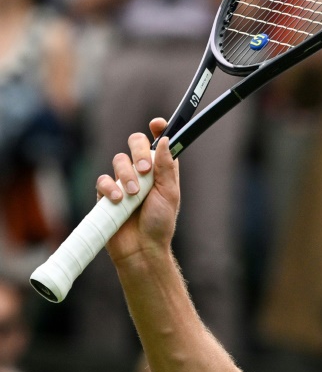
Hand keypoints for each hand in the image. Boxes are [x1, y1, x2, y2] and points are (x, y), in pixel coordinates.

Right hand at [97, 118, 179, 264]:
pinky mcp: (106, 193)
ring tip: (133, 195)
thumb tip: (164, 140)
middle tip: (145, 169)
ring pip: (119, 160)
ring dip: (126, 175)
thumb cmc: (159, 223)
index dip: (158, 130)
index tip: (156, 123)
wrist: (141, 248)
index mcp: (160, 169)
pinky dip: (110, 187)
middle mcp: (142, 172)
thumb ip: (166, 168)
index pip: (158, 143)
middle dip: (138, 152)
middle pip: (135, 143)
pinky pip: (102, 180)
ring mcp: (122, 181)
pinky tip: (118, 199)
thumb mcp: (170, 194)